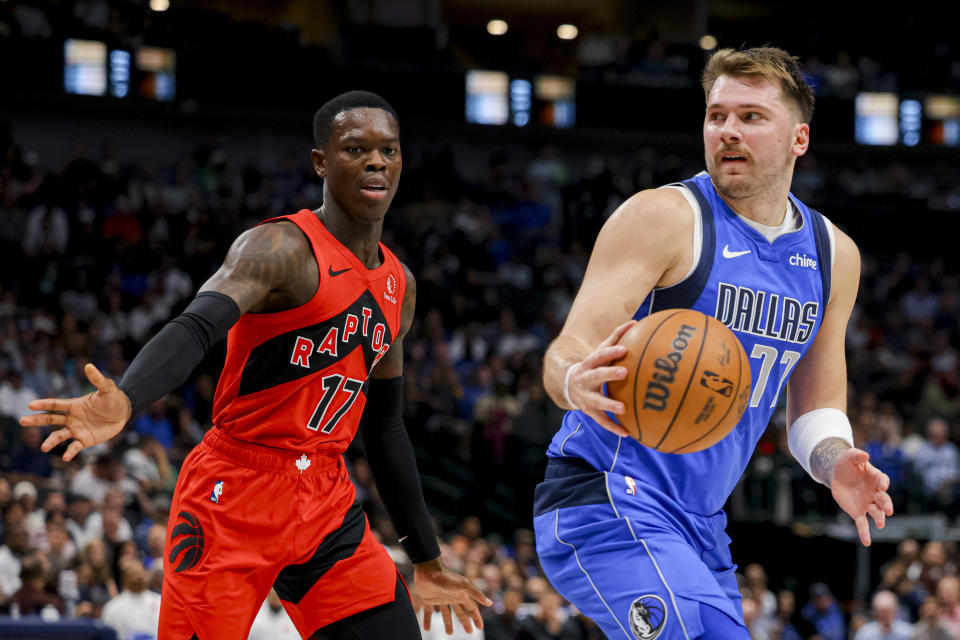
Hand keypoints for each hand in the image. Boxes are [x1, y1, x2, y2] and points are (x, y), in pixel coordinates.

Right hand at [19, 363, 131, 461]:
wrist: (123, 413)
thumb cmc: (114, 399)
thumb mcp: (107, 388)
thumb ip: (98, 379)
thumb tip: (89, 366)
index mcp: (74, 405)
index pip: (56, 404)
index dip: (44, 404)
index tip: (31, 405)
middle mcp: (72, 418)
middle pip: (51, 419)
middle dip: (37, 420)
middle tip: (23, 421)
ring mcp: (77, 429)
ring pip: (60, 435)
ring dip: (51, 441)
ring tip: (43, 448)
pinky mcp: (85, 440)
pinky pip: (75, 447)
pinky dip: (70, 452)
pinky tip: (65, 457)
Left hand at [414, 559, 491, 634]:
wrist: (427, 570)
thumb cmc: (446, 577)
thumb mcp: (463, 585)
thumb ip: (476, 594)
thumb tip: (490, 603)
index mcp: (461, 594)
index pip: (471, 608)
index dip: (476, 617)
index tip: (480, 627)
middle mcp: (452, 597)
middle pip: (460, 612)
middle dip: (465, 622)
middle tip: (469, 632)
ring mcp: (440, 598)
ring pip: (446, 614)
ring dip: (448, 623)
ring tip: (449, 633)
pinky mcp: (428, 599)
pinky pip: (428, 612)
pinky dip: (427, 620)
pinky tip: (426, 628)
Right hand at [566, 320, 635, 436]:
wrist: (568, 385)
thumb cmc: (592, 365)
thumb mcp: (599, 351)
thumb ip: (615, 337)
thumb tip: (635, 322)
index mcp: (588, 363)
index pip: (599, 355)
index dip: (610, 352)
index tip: (625, 349)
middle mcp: (585, 379)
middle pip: (596, 376)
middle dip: (608, 374)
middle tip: (624, 372)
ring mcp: (586, 397)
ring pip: (597, 401)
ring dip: (609, 404)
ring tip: (624, 408)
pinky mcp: (589, 411)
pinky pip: (602, 421)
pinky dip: (614, 427)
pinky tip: (627, 433)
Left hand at [831, 448, 893, 545]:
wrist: (837, 475)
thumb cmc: (846, 464)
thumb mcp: (849, 457)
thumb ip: (856, 455)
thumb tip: (865, 455)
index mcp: (876, 478)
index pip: (883, 480)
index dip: (883, 483)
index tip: (882, 486)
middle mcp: (875, 493)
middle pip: (883, 499)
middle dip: (886, 505)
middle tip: (888, 510)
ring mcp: (868, 504)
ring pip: (876, 512)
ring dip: (879, 518)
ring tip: (881, 523)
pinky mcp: (858, 512)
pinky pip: (863, 524)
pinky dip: (864, 533)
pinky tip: (867, 542)